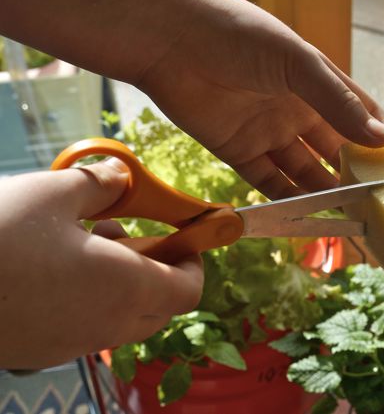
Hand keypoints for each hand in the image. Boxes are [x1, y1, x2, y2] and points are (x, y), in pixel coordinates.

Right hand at [0, 161, 202, 368]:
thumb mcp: (54, 193)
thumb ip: (101, 185)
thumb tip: (122, 177)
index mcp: (127, 288)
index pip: (189, 289)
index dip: (194, 261)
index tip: (185, 236)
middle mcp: (108, 325)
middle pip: (161, 306)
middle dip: (159, 269)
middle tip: (132, 233)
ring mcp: (74, 344)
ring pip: (125, 318)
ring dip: (125, 283)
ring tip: (87, 241)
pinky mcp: (42, 352)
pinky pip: (89, 327)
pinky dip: (94, 300)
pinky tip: (57, 268)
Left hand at [135, 0, 383, 198]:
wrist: (170, 41)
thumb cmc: (239, 35)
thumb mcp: (297, 64)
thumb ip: (337, 102)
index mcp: (317, 82)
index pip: (359, 114)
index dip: (380, 139)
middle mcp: (297, 109)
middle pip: (334, 150)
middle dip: (354, 175)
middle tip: (377, 204)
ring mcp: (268, 131)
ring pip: (304, 171)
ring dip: (324, 193)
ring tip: (348, 218)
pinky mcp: (238, 151)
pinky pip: (269, 182)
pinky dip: (286, 200)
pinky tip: (306, 216)